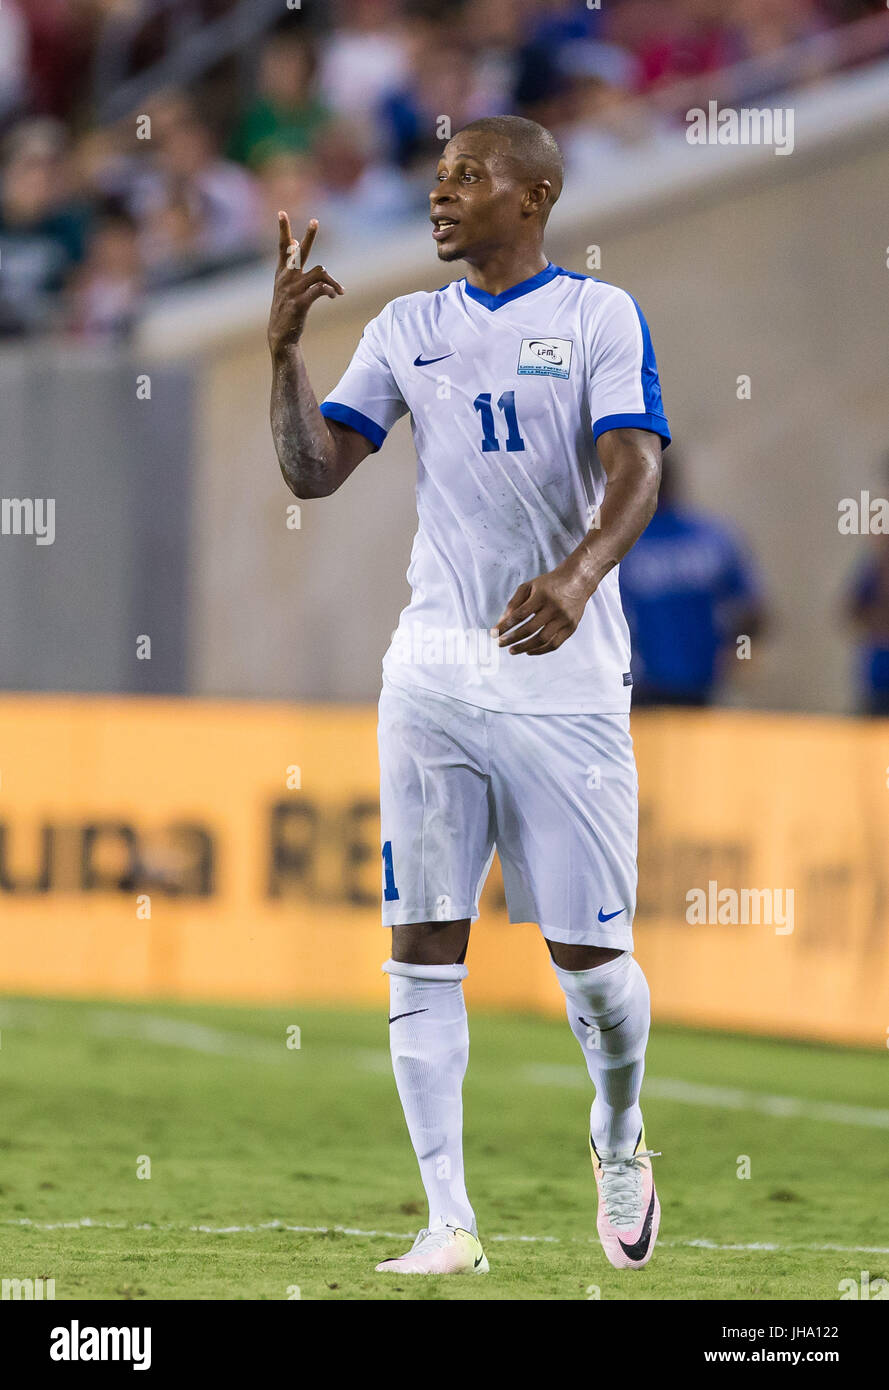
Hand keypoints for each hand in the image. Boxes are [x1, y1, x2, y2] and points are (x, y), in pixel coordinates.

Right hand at [268, 214, 343, 355]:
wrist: (281, 335)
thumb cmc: (287, 309)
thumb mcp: (285, 286)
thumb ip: (290, 264)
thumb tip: (293, 242)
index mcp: (282, 273)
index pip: (282, 247)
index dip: (283, 229)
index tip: (281, 212)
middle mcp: (286, 278)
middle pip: (298, 252)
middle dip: (308, 237)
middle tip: (315, 221)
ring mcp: (293, 290)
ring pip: (319, 272)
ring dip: (332, 280)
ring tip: (338, 291)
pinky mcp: (300, 303)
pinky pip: (320, 289)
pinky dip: (330, 290)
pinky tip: (334, 296)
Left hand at [495, 562, 593, 654]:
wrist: (578, 580)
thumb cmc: (549, 584)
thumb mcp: (529, 586)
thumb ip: (514, 603)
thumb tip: (502, 622)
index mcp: (542, 595)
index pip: (519, 614)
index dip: (505, 626)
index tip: (494, 633)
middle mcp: (554, 608)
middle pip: (529, 629)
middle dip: (512, 639)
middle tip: (500, 644)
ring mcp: (564, 619)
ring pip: (542, 639)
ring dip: (524, 647)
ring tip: (512, 650)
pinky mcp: (571, 627)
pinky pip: (554, 644)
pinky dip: (540, 650)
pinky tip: (529, 651)